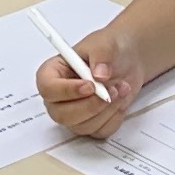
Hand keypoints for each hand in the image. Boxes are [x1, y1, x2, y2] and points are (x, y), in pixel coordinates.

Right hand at [39, 25, 143, 139]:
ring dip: (107, 109)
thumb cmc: (109, 48)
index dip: (66, 91)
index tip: (90, 86)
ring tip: (121, 87)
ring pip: (83, 126)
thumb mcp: (106, 43)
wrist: (127, 59)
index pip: (47, 88)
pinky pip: (100, 131)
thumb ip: (101, 55)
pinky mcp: (90, 124)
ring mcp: (73, 114)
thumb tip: (99, 75)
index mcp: (53, 73)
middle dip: (91, 105)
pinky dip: (114, 117)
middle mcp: (59, 97)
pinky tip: (120, 99)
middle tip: (111, 90)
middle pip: (62, 115)